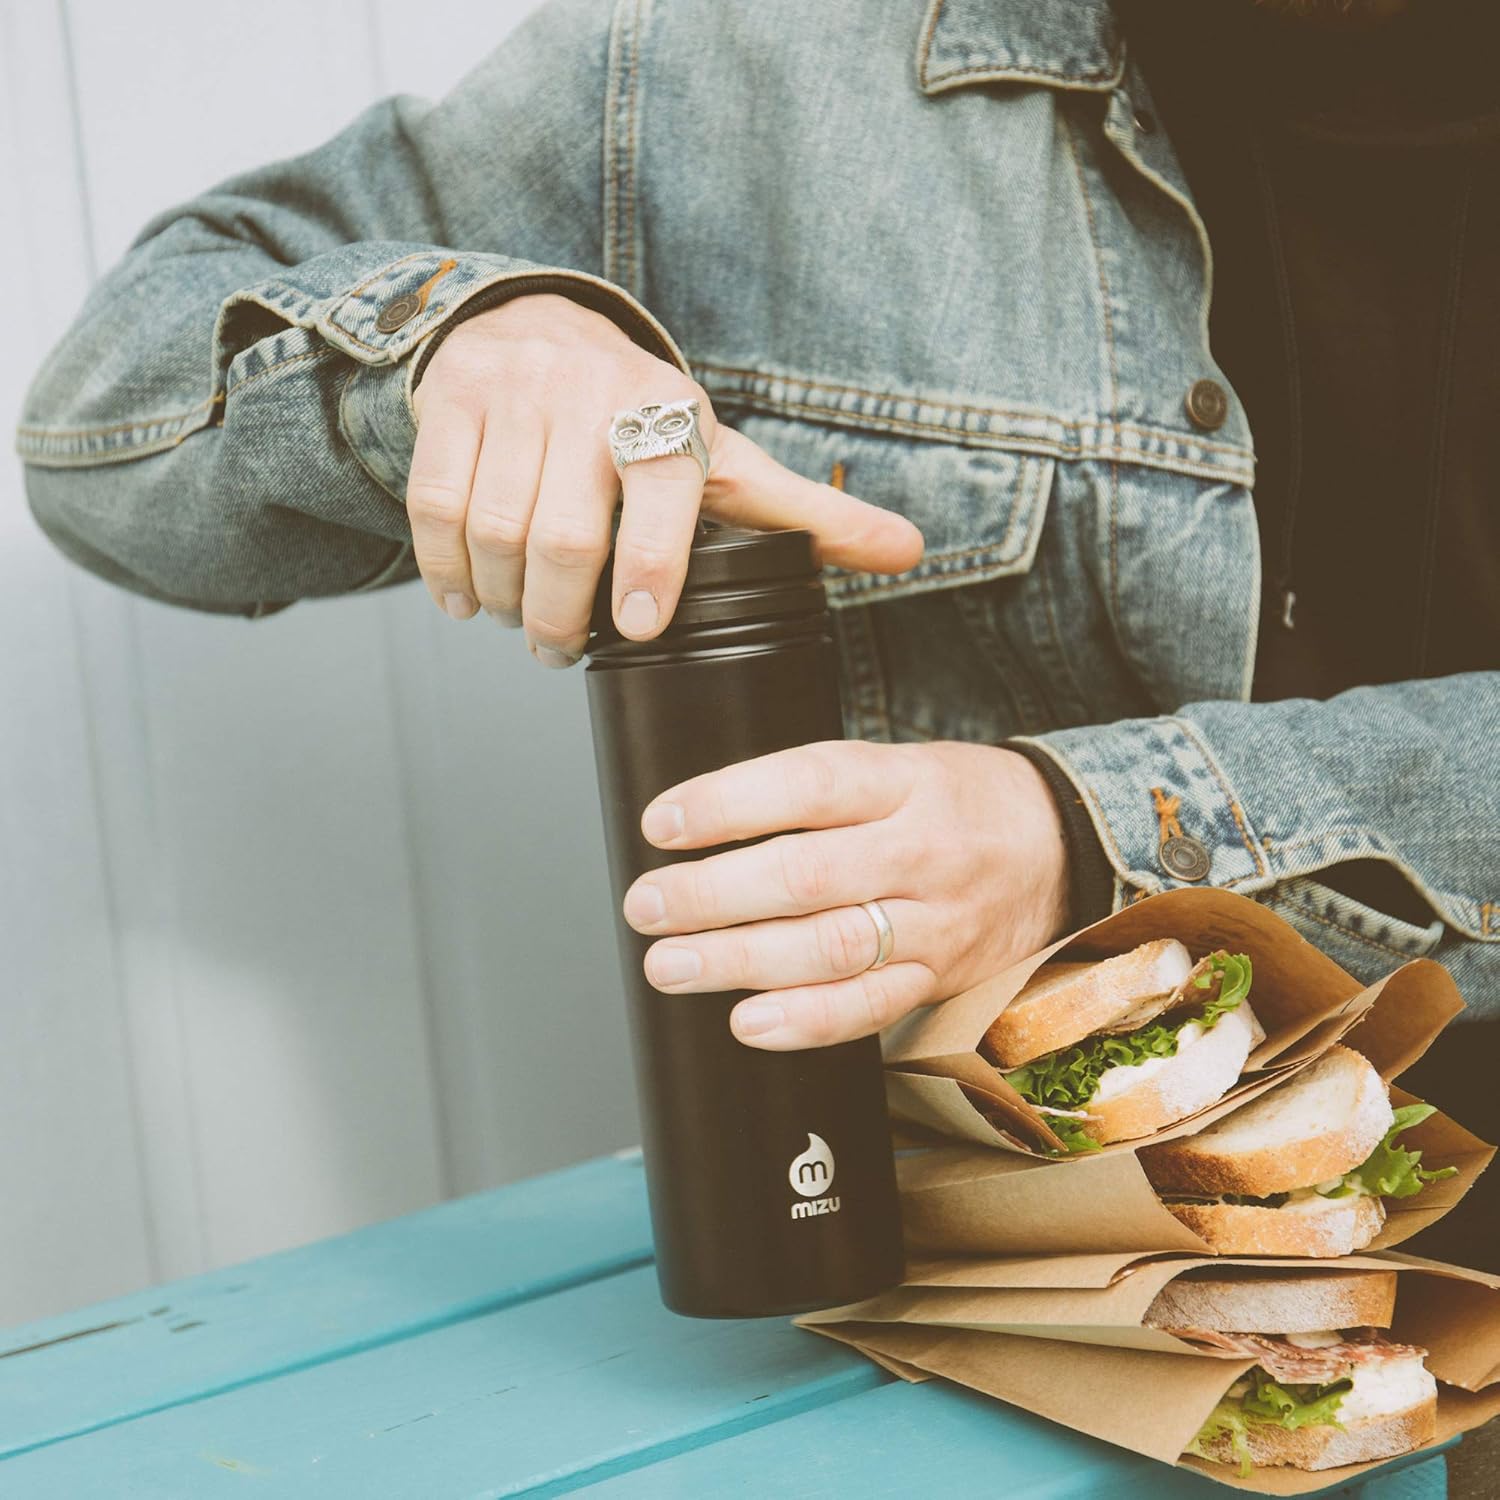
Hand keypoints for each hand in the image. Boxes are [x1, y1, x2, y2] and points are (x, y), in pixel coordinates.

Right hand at [407, 294, 922, 663]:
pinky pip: (435, 504)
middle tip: (561, 649)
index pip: (661, 491)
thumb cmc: (637, 413)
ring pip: (493, 527)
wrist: (534, 321)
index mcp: (665, 414)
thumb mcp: (720, 455)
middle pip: (563, 535)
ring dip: (504, 600)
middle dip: (559, 615)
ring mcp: (513, 396)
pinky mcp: (451, 403)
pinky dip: (445, 569)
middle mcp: (589, 395)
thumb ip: (803, 513)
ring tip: (521, 624)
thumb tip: (907, 551)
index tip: (638, 630)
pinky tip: (466, 599)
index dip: (651, 568)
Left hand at [622, 741, 1070, 1048]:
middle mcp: (920, 850)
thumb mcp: (895, 765)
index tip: (661, 822)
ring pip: (829, 948)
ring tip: (670, 964)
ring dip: (738, 962)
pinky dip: (805, 1021)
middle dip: (712, 895)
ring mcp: (934, 921)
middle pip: (806, 876)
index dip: (728, 804)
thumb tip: (699, 822)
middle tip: (646, 905)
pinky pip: (870, 1009)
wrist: (1061, 845)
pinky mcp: (939, 978)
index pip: (808, 785)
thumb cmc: (954, 802)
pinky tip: (748, 1021)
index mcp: (903, 782)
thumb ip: (813, 790)